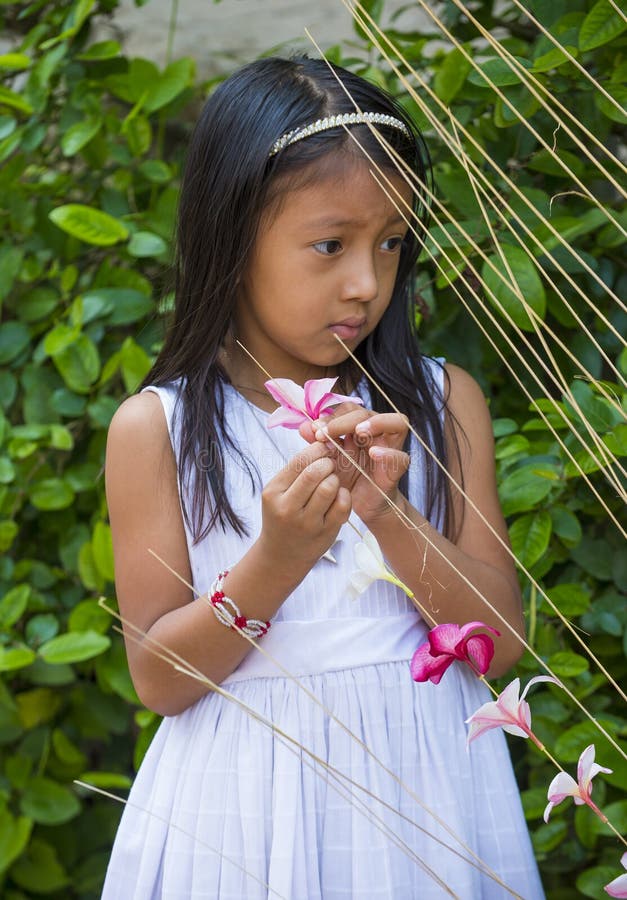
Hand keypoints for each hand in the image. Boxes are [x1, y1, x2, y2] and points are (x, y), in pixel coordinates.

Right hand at [258, 440, 350, 568]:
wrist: (281, 555)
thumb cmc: (282, 515)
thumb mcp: (279, 491)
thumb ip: (296, 468)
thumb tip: (318, 437)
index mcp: (273, 492)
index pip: (298, 461)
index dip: (316, 450)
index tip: (323, 449)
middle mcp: (288, 508)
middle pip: (315, 472)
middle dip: (327, 463)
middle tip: (329, 465)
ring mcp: (307, 523)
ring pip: (330, 487)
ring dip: (335, 479)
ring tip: (332, 482)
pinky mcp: (325, 533)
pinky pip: (343, 505)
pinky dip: (344, 496)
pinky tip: (338, 497)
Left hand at [299, 404, 409, 523]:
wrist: (357, 504)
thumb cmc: (344, 478)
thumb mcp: (328, 459)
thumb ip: (317, 443)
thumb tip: (303, 426)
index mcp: (359, 427)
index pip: (349, 409)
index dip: (332, 415)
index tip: (316, 430)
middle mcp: (377, 432)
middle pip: (367, 413)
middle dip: (345, 420)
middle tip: (326, 433)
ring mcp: (390, 448)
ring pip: (397, 422)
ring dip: (377, 423)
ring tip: (359, 431)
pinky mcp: (397, 467)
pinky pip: (401, 456)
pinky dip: (388, 453)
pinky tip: (374, 453)